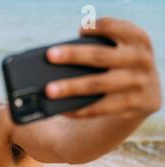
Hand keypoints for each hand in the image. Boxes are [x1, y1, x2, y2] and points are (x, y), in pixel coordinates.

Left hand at [45, 17, 161, 118]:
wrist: (147, 94)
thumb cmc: (119, 67)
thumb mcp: (119, 52)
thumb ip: (99, 50)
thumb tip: (59, 58)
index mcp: (137, 39)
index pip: (115, 27)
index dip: (97, 27)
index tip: (79, 31)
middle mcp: (140, 59)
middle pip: (100, 56)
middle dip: (73, 55)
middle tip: (50, 56)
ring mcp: (139, 83)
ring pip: (98, 84)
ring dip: (71, 87)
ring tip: (49, 90)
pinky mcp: (135, 105)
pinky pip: (100, 109)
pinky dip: (78, 109)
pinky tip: (61, 109)